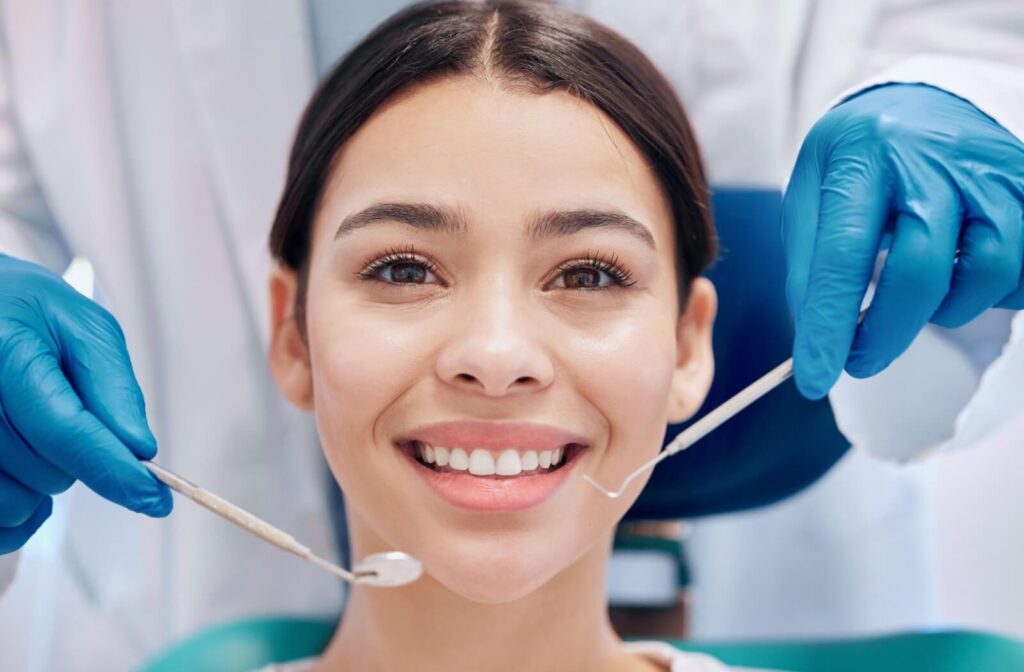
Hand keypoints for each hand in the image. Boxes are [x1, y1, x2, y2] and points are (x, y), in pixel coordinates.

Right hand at [0, 255, 170, 552]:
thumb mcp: (82, 328)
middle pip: (47, 472)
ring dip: (42, 485)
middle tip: (61, 412)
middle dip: (77, 458)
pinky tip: (21, 475)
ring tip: (34, 435)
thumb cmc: (28, 315)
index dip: (116, 471)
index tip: (156, 499)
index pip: (65, 432)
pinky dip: (17, 513)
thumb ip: (111, 387)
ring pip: (14, 505)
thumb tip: (137, 449)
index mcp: (4, 353)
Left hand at [783, 83, 1023, 398]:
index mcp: (864, 153)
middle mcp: (935, 158)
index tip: (816, 377)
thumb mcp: (812, 192)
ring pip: (989, 271)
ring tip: (918, 297)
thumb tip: (818, 337)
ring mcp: (994, 170)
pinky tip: (963, 276)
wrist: (921, 103)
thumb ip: (810, 261)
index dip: (831, 324)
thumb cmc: (858, 160)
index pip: (845, 253)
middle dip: (887, 332)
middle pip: (921, 270)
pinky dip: (995, 291)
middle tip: (859, 359)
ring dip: (949, 307)